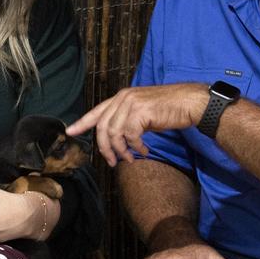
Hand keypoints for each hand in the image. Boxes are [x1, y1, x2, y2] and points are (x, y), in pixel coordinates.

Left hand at [66, 83, 209, 165]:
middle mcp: (123, 98)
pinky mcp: (141, 112)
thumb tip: (117, 138)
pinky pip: (130, 136)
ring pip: (114, 134)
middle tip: (111, 161)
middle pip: (102, 127)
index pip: (97, 111)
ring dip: (121, 150)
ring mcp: (131, 104)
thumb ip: (128, 119)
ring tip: (129, 158)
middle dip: (104, 147)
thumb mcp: (143, 111)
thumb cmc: (169, 109)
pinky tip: (144, 151)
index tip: (70, 132)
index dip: (82, 123)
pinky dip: (135, 148)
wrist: (190, 103)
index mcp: (122, 97)